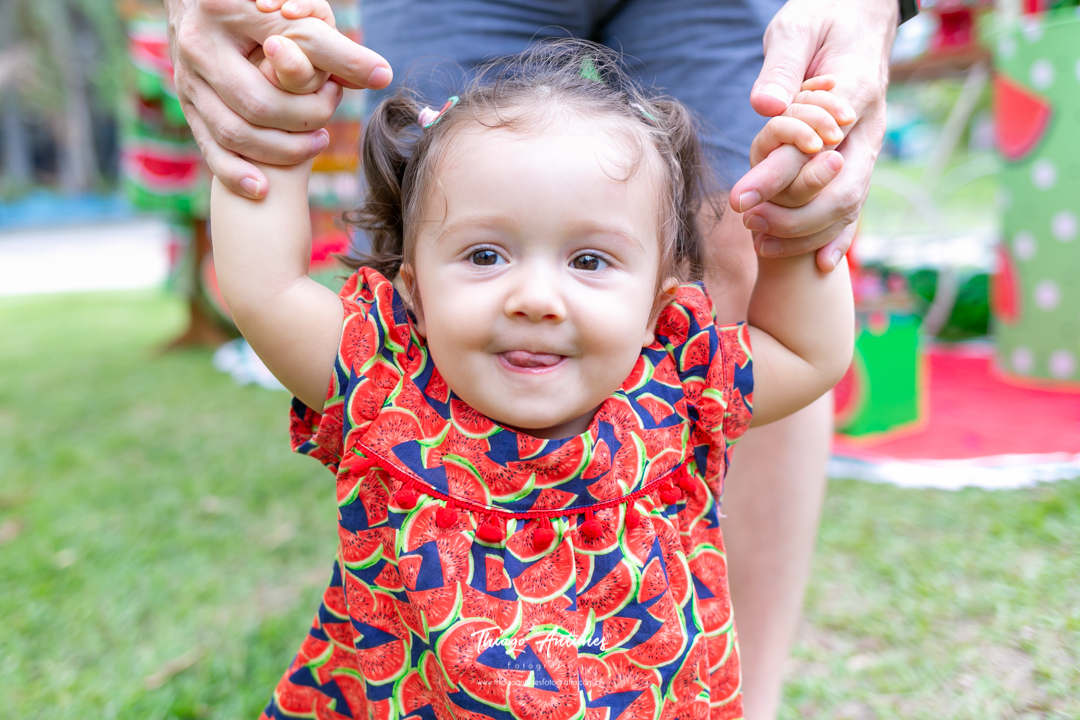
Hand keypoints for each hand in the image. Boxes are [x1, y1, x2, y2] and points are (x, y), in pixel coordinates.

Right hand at [165, 0, 392, 197]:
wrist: (197, 5)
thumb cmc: (261, 6)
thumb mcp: (294, 10)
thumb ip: (330, 42)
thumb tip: (378, 75)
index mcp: (227, 8)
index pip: (292, 44)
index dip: (336, 62)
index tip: (372, 77)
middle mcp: (200, 45)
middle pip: (259, 103)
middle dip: (304, 117)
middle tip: (333, 110)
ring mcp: (188, 78)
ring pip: (234, 132)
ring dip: (281, 148)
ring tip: (319, 141)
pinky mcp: (187, 104)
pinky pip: (209, 147)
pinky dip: (235, 172)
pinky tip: (262, 188)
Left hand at [729, 0, 897, 270]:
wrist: (860, 16)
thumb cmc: (824, 17)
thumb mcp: (798, 27)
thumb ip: (783, 67)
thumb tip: (765, 106)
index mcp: (854, 93)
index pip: (814, 147)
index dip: (776, 177)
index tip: (739, 200)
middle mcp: (868, 128)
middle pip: (839, 189)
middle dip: (791, 215)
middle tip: (747, 223)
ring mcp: (868, 147)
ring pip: (849, 205)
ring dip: (806, 231)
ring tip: (760, 241)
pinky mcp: (861, 159)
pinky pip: (855, 206)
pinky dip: (838, 236)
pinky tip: (819, 263)